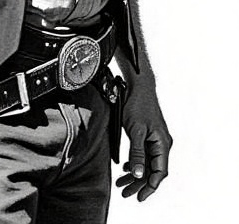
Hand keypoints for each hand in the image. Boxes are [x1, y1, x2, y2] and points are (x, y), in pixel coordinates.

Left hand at [116, 84, 171, 201]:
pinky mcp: (146, 134)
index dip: (150, 186)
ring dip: (134, 174)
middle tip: (124, 193)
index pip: (160, 172)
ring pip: (146, 163)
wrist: (137, 85)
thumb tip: (138, 175)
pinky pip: (143, 154)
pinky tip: (125, 167)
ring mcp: (154, 139)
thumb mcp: (136, 130)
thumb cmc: (137, 105)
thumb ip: (137, 153)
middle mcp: (161, 143)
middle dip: (138, 184)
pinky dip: (134, 163)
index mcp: (162, 143)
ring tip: (121, 184)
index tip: (139, 197)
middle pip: (152, 170)